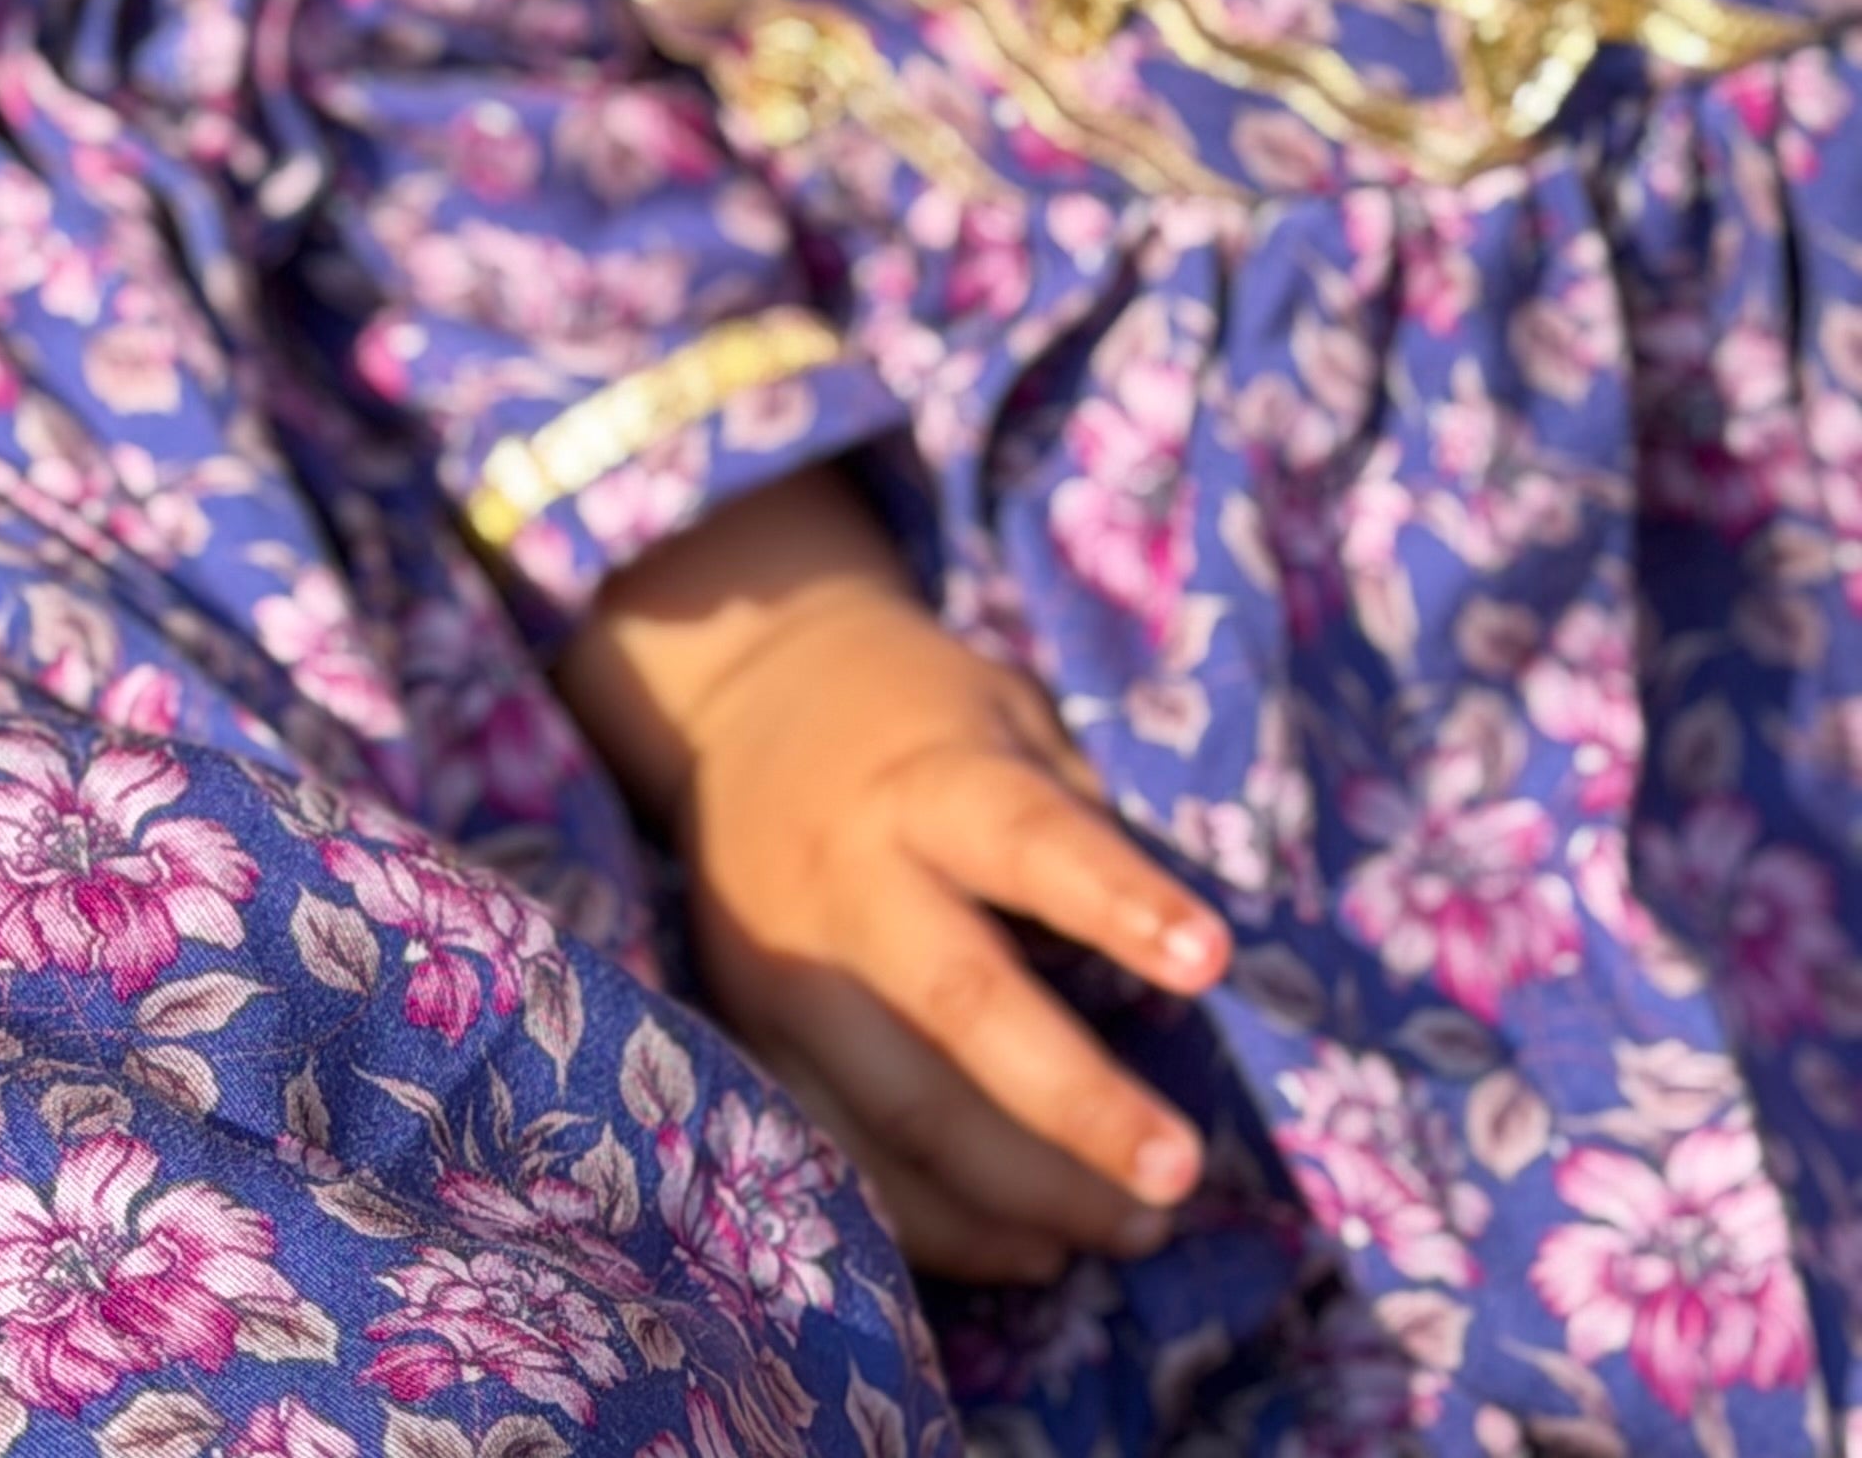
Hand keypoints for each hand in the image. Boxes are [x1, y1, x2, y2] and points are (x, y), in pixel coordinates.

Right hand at [560, 466, 1230, 1283]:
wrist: (736, 697)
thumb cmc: (915, 714)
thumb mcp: (1006, 713)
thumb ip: (1077, 817)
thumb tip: (1181, 960)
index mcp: (927, 777)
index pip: (1027, 838)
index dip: (1116, 899)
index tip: (1210, 960)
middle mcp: (851, 877)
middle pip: (961, 1001)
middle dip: (1075, 1103)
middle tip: (1180, 1172)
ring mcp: (788, 967)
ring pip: (902, 1108)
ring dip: (1024, 1192)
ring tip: (1134, 1232)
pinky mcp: (753, 1034)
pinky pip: (844, 1154)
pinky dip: (940, 1224)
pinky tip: (1031, 1251)